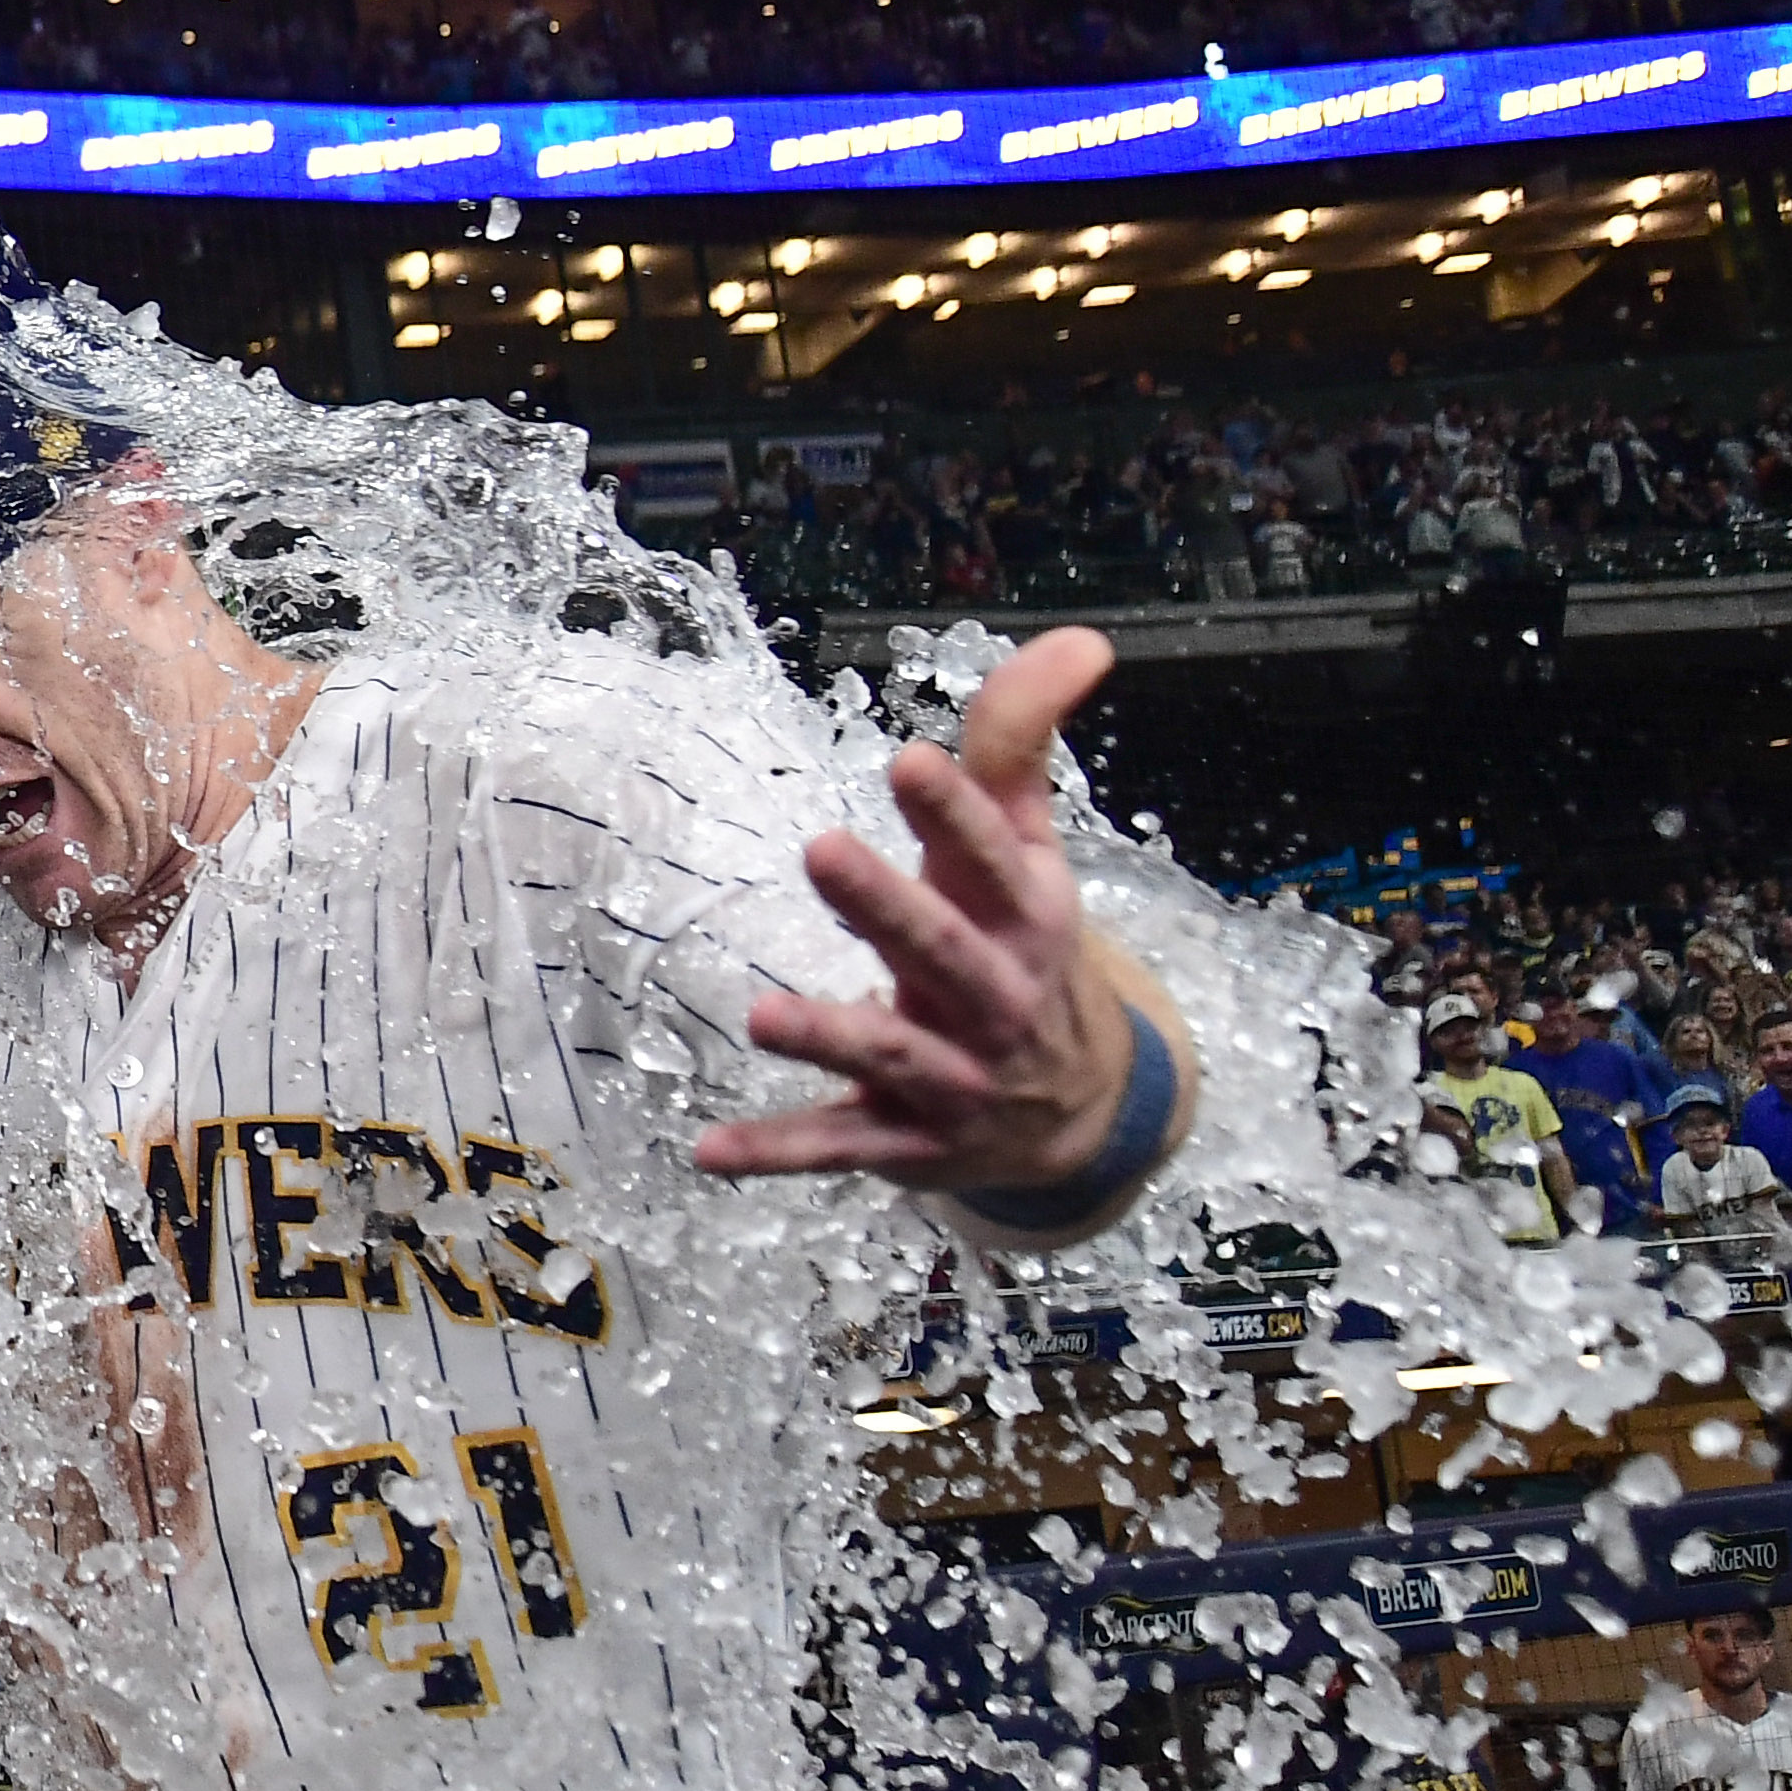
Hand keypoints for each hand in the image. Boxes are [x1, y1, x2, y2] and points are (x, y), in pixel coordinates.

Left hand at [695, 628, 1167, 1196]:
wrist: (1081, 1112)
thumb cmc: (1024, 947)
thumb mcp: (1026, 848)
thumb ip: (1021, 743)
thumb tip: (1080, 637)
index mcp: (1024, 913)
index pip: (993, 852)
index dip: (956, 810)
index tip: (911, 761)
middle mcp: (995, 996)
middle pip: (943, 949)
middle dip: (888, 906)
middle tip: (821, 850)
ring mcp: (955, 1077)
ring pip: (893, 1057)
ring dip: (833, 1036)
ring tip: (766, 1017)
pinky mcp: (907, 1140)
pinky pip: (839, 1146)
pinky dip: (779, 1153)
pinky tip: (710, 1151)